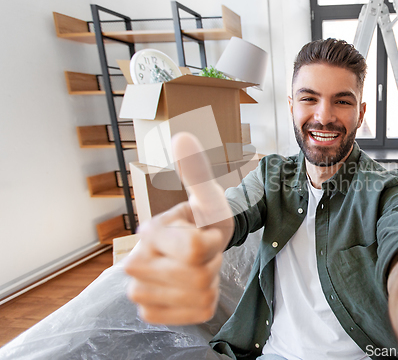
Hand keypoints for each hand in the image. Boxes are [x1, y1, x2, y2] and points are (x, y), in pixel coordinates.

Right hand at [124, 132, 234, 324]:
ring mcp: (140, 292)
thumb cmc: (204, 217)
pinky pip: (196, 312)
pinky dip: (205, 301)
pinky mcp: (151, 313)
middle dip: (212, 262)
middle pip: (198, 276)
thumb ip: (195, 169)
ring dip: (210, 281)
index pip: (196, 249)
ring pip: (199, 296)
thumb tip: (182, 135)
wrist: (200, 246)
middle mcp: (135, 264)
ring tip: (198, 266)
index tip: (205, 232)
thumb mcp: (206, 194)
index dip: (212, 242)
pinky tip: (193, 286)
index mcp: (148, 233)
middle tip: (202, 251)